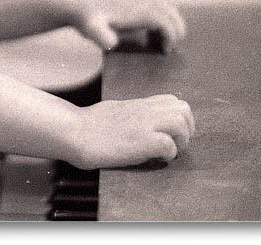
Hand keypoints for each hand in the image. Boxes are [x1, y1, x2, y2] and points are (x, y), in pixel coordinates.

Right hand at [70, 94, 193, 168]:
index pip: (172, 100)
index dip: (178, 117)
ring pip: (180, 123)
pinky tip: (156, 159)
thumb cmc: (87, 126)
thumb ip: (131, 114)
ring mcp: (143, 125)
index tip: (171, 133)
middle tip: (176, 144)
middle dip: (186, 129)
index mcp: (138, 105)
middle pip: (183, 109)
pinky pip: (169, 145)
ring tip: (169, 152)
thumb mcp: (114, 111)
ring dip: (181, 141)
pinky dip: (169, 154)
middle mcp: (144, 111)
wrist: (74, 132)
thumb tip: (140, 124)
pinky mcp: (141, 141)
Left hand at [76, 0, 185, 51]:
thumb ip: (100, 36)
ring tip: (163, 43)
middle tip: (171, 49)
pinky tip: (150, 37)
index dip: (171, 35)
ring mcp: (138, 4)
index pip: (163, 20)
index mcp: (135, 12)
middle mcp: (139, 5)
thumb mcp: (90, 28)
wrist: (77, 5)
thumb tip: (112, 43)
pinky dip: (163, 22)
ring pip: (166, 8)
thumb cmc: (85, 18)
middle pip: (170, 11)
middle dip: (178, 29)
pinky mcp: (134, 6)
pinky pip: (158, 10)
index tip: (165, 52)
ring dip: (172, 24)